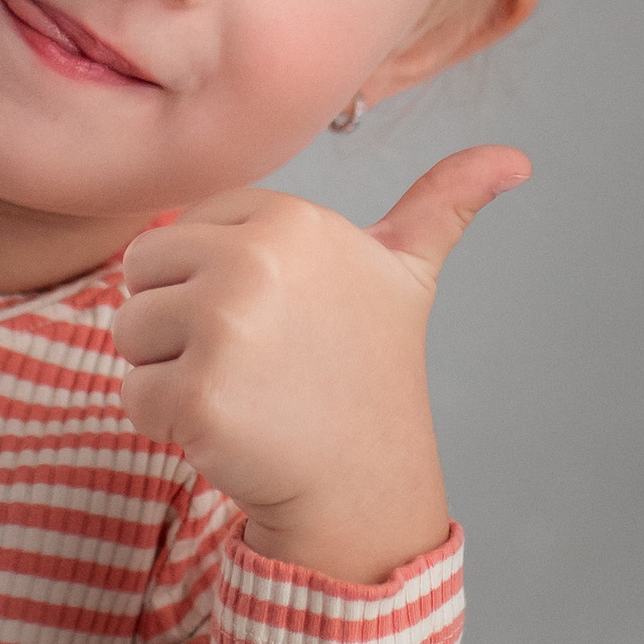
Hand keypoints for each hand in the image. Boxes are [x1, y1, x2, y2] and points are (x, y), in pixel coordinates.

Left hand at [113, 146, 528, 584]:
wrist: (364, 485)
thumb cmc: (370, 373)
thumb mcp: (407, 275)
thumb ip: (442, 205)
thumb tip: (514, 158)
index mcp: (290, 219)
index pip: (181, 232)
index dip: (212, 284)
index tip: (275, 321)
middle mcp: (256, 261)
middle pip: (143, 274)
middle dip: (179, 325)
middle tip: (251, 363)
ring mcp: (225, 328)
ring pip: (130, 333)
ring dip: (169, 373)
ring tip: (241, 393)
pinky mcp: (196, 395)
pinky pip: (134, 396)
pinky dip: (166, 426)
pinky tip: (228, 432)